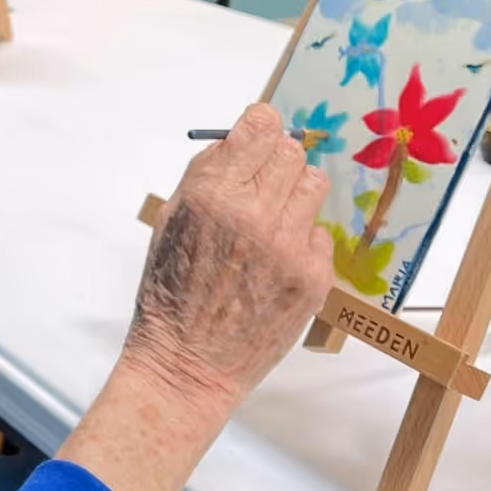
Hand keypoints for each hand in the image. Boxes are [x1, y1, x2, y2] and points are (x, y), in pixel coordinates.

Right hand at [56, 105, 329, 490]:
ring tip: (273, 221)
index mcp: (213, 195)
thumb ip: (205, 175)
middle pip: (292, 151)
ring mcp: (289, 246)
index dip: (260, 127)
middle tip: (261, 186)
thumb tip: (238, 139)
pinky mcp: (313, 276)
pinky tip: (276, 263)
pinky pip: (321, 232)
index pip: (261, 126)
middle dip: (276, 161)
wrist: (187, 364)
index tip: (258, 136)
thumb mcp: (170, 220)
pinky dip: (302, 240)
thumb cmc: (169, 293)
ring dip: (296, 194)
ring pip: (314, 184)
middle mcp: (254, 214)